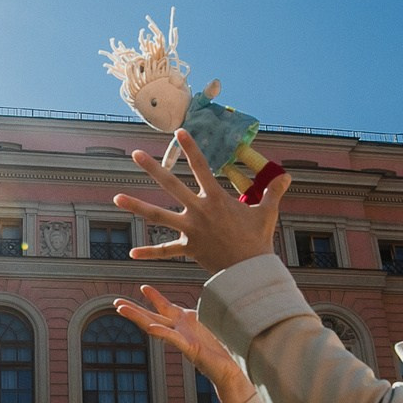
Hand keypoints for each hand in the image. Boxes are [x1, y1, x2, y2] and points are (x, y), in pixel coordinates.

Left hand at [114, 129, 290, 274]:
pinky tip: (131, 253)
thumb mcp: (267, 212)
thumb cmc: (258, 240)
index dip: (190, 148)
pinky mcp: (188, 248)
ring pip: (158, 215)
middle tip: (135, 154)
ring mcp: (190, 230)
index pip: (201, 167)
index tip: (179, 131)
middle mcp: (199, 211)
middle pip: (171, 185)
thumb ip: (273, 191)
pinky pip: (165, 251)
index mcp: (216, 199)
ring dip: (137, 206)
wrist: (250, 271)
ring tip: (116, 198)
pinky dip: (149, 252)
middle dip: (152, 168)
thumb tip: (286, 175)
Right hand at [114, 285, 253, 402]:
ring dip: (138, 317)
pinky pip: (173, 338)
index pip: (166, 307)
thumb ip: (205, 318)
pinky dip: (162, 332)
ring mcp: (183, 339)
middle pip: (152, 316)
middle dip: (133, 309)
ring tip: (121, 309)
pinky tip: (150, 327)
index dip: (154, 297)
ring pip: (156, 325)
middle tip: (116, 302)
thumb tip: (208, 308)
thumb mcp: (213, 326)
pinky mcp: (191, 348)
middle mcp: (181, 330)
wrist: (231, 371)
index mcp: (186, 323)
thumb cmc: (223, 352)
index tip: (143, 287)